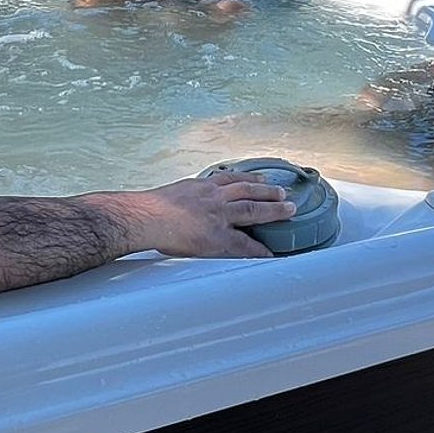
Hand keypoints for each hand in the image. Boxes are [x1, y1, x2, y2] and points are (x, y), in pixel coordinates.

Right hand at [128, 171, 294, 257]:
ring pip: (253, 209)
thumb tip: (178, 208)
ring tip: (289, 210)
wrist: (144, 217)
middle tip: (282, 192)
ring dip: (273, 209)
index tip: (257, 181)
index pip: (229, 179)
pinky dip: (258, 249)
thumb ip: (182, 200)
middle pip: (247, 190)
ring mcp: (218, 215)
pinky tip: (269, 253)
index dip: (246, 180)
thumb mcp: (169, 195)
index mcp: (200, 186)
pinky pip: (244, 244)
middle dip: (267, 191)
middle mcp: (213, 197)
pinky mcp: (217, 236)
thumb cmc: (148, 210)